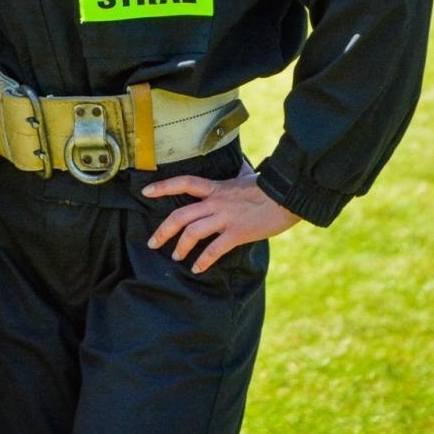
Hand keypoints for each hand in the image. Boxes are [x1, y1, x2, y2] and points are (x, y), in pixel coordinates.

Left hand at [141, 164, 300, 272]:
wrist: (287, 196)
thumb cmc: (269, 186)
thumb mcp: (248, 176)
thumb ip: (240, 173)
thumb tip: (242, 165)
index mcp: (216, 188)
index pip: (184, 183)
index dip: (163, 186)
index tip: (146, 192)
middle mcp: (215, 202)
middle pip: (180, 215)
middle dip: (163, 231)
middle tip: (152, 243)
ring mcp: (225, 218)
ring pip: (192, 233)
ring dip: (181, 247)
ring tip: (176, 257)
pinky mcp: (237, 233)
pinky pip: (214, 249)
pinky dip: (203, 261)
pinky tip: (197, 268)